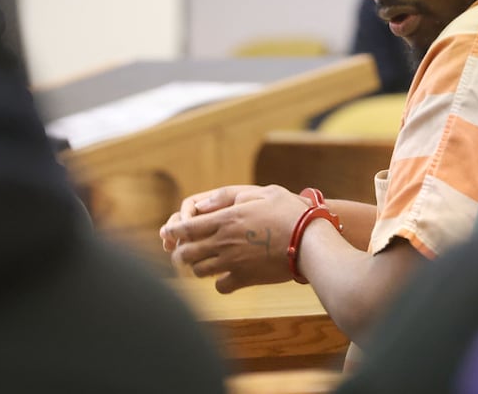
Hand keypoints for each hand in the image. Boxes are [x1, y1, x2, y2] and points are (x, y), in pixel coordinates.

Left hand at [159, 184, 309, 292]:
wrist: (309, 242)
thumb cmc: (289, 212)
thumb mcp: (262, 192)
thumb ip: (229, 196)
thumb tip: (201, 206)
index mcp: (225, 219)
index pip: (186, 228)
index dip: (172, 231)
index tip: (168, 233)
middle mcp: (223, 242)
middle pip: (186, 253)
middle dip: (180, 252)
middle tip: (183, 250)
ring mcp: (232, 263)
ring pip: (199, 271)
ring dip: (198, 266)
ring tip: (204, 261)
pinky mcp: (245, 279)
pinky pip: (220, 286)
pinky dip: (219, 282)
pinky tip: (226, 276)